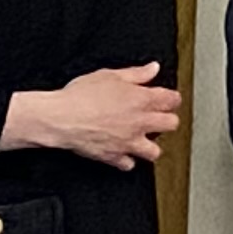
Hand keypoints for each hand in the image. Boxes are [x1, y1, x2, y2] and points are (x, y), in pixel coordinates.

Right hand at [0, 63, 183, 170]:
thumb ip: (136, 74)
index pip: (172, 100)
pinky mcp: (114, 156)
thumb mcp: (109, 75)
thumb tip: (152, 68)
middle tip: (156, 117)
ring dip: (150, 145)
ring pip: (154, 151)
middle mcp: (140, 122)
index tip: (166, 98)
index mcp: (142, 100)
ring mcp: (129, 142)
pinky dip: (126, 160)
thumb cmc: (80, 96)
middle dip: (166, 120)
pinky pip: (129, 164)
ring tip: (142, 139)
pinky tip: (121, 153)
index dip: (171, 98)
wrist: (60, 118)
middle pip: (171, 124)